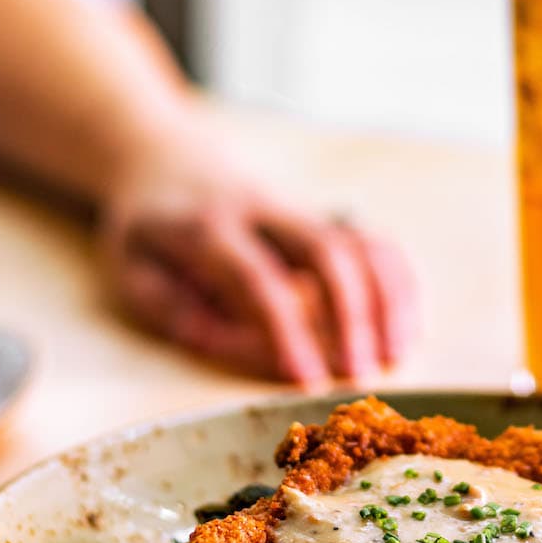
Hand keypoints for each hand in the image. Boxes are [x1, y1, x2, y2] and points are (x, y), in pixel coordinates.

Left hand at [100, 132, 415, 383]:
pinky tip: (409, 327)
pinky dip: (400, 282)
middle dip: (351, 315)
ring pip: (360, 243)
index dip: (286, 331)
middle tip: (360, 373)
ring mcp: (301, 211)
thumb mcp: (132, 270)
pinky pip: (376, 241)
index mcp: (208, 228)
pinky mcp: (325, 217)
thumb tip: (223, 345)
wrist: (169, 162)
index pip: (256, 278)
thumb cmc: (150, 231)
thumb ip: (173, 309)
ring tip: (395, 355)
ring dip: (386, 299)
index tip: (308, 380)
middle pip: (324, 251)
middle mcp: (264, 213)